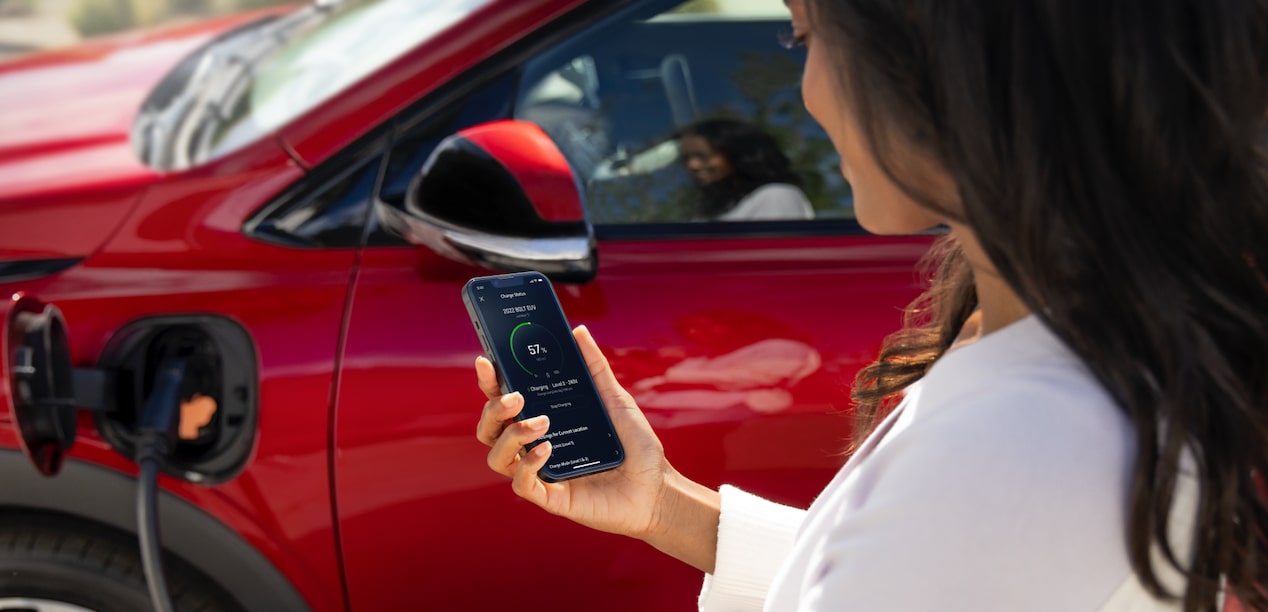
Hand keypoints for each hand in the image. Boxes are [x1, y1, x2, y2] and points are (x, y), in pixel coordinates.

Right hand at [475, 325, 672, 539]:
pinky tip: (547, 448)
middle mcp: (535, 446)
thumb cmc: (634, 445)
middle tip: (516, 396)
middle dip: (493, 408)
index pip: (504, 402)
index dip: (489, 382)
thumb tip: (578, 331)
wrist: (657, 487)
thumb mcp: (615, 398)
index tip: (486, 361)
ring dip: (510, 435)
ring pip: (497, 456)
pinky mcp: (551, 497)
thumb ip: (595, 366)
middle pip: (490, 429)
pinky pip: (521, 483)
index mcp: (545, 421)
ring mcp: (541, 473)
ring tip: (542, 422)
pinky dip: (527, 464)